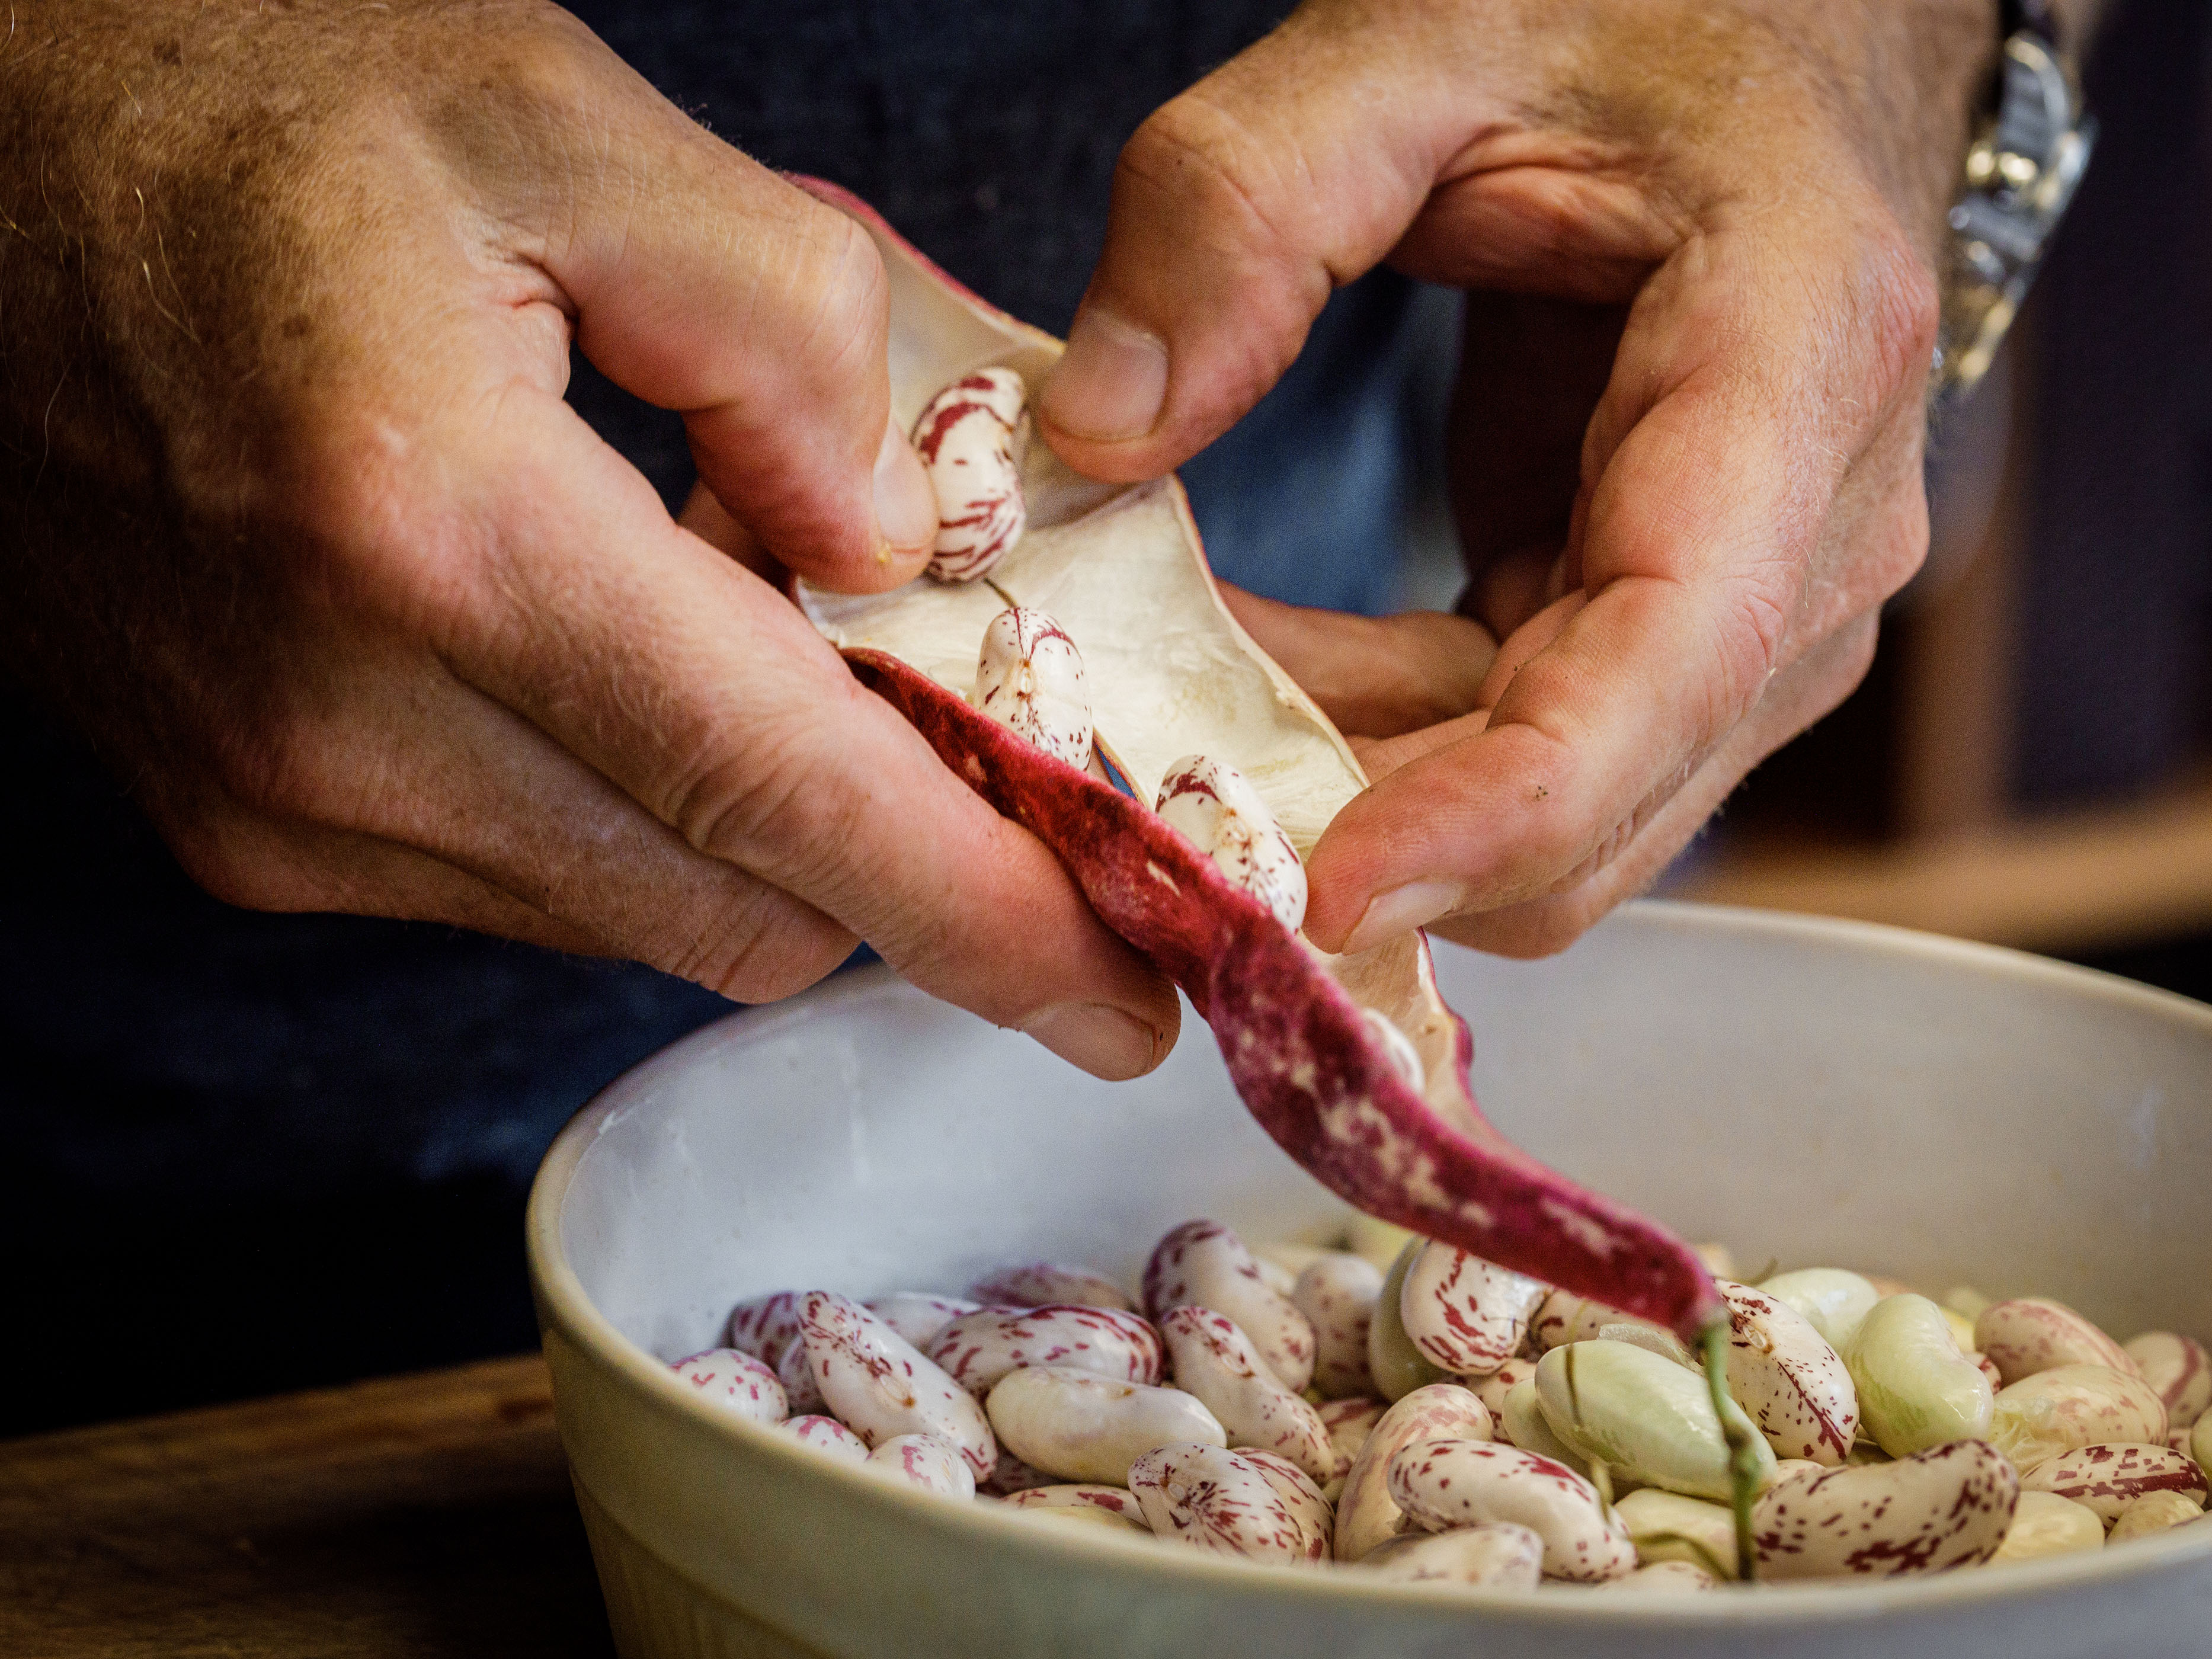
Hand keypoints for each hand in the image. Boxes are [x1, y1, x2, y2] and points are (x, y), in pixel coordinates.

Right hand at [0, 1, 1175, 1077]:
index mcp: (432, 529)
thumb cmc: (259, 123)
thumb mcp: (562, 125)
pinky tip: (623, 668)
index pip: (777, 789)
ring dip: (750, 824)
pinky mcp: (247, 829)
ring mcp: (277, 802)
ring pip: (641, 913)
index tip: (1120, 1002)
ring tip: (757, 648)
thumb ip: (778, 323)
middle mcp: (340, 720)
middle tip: (978, 757)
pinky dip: (631, 813)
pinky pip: (533, 886)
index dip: (979, 913)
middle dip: (894, 864)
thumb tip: (880, 544)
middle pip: (734, 900)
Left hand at [1042, 0, 1991, 955]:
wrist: (1766, 38)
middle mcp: (1816, 533)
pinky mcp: (1676, 636)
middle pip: (1607, 793)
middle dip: (1386, 834)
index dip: (1503, 811)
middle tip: (1159, 802)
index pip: (1671, 657)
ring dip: (1365, 791)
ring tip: (1179, 699)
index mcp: (1793, 362)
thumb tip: (1098, 421)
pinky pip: (1519, 757)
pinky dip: (1385, 751)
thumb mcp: (1412, 46)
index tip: (1330, 894)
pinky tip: (1259, 672)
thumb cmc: (1627, 20)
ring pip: (1558, 814)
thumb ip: (1238, 205)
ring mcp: (1758, 607)